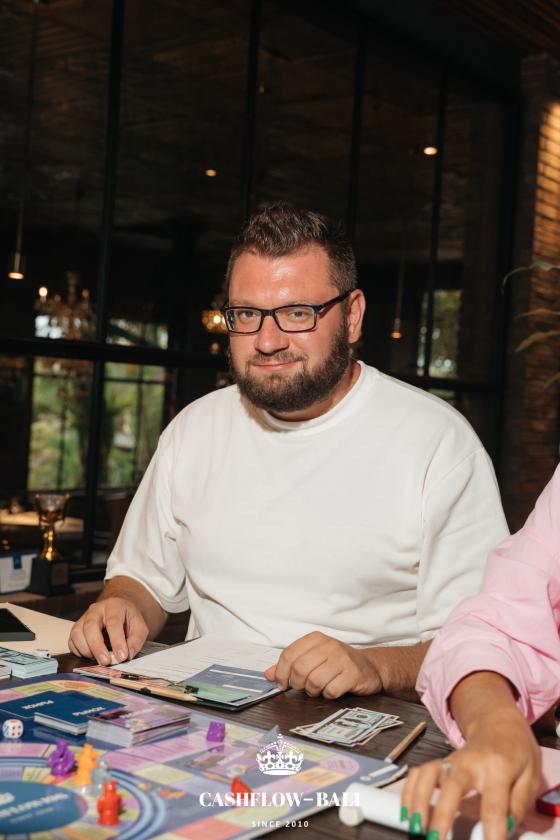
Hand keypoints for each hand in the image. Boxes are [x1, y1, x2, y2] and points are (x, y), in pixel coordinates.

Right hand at [68, 597, 148, 664]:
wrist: (118, 610)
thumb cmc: (128, 620)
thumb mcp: (139, 627)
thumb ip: (135, 640)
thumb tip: (127, 655)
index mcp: (114, 605)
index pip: (113, 622)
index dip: (117, 641)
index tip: (121, 657)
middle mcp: (96, 609)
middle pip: (90, 626)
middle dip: (97, 647)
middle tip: (106, 662)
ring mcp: (84, 617)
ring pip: (78, 633)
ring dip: (87, 650)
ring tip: (99, 659)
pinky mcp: (76, 627)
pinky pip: (72, 640)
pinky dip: (79, 651)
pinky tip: (90, 656)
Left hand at [263, 631, 382, 697]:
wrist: (370, 667)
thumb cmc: (337, 663)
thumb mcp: (313, 658)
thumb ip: (290, 665)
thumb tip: (268, 674)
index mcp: (316, 638)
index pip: (289, 654)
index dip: (281, 672)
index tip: (282, 684)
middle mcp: (329, 645)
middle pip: (300, 669)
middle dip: (298, 684)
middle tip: (303, 688)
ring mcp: (342, 659)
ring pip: (314, 681)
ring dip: (313, 691)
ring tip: (318, 689)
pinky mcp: (353, 674)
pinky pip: (331, 690)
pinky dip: (328, 695)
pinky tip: (332, 690)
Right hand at [401, 707, 540, 839]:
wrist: (499, 723)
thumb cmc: (516, 753)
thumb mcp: (530, 776)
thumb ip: (518, 804)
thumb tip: (505, 829)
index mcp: (498, 768)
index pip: (495, 804)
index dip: (492, 830)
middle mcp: (470, 762)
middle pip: (452, 786)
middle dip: (442, 814)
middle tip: (435, 839)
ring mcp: (451, 760)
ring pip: (428, 775)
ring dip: (418, 801)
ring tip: (414, 827)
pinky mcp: (439, 762)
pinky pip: (418, 773)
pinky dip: (408, 791)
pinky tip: (406, 812)